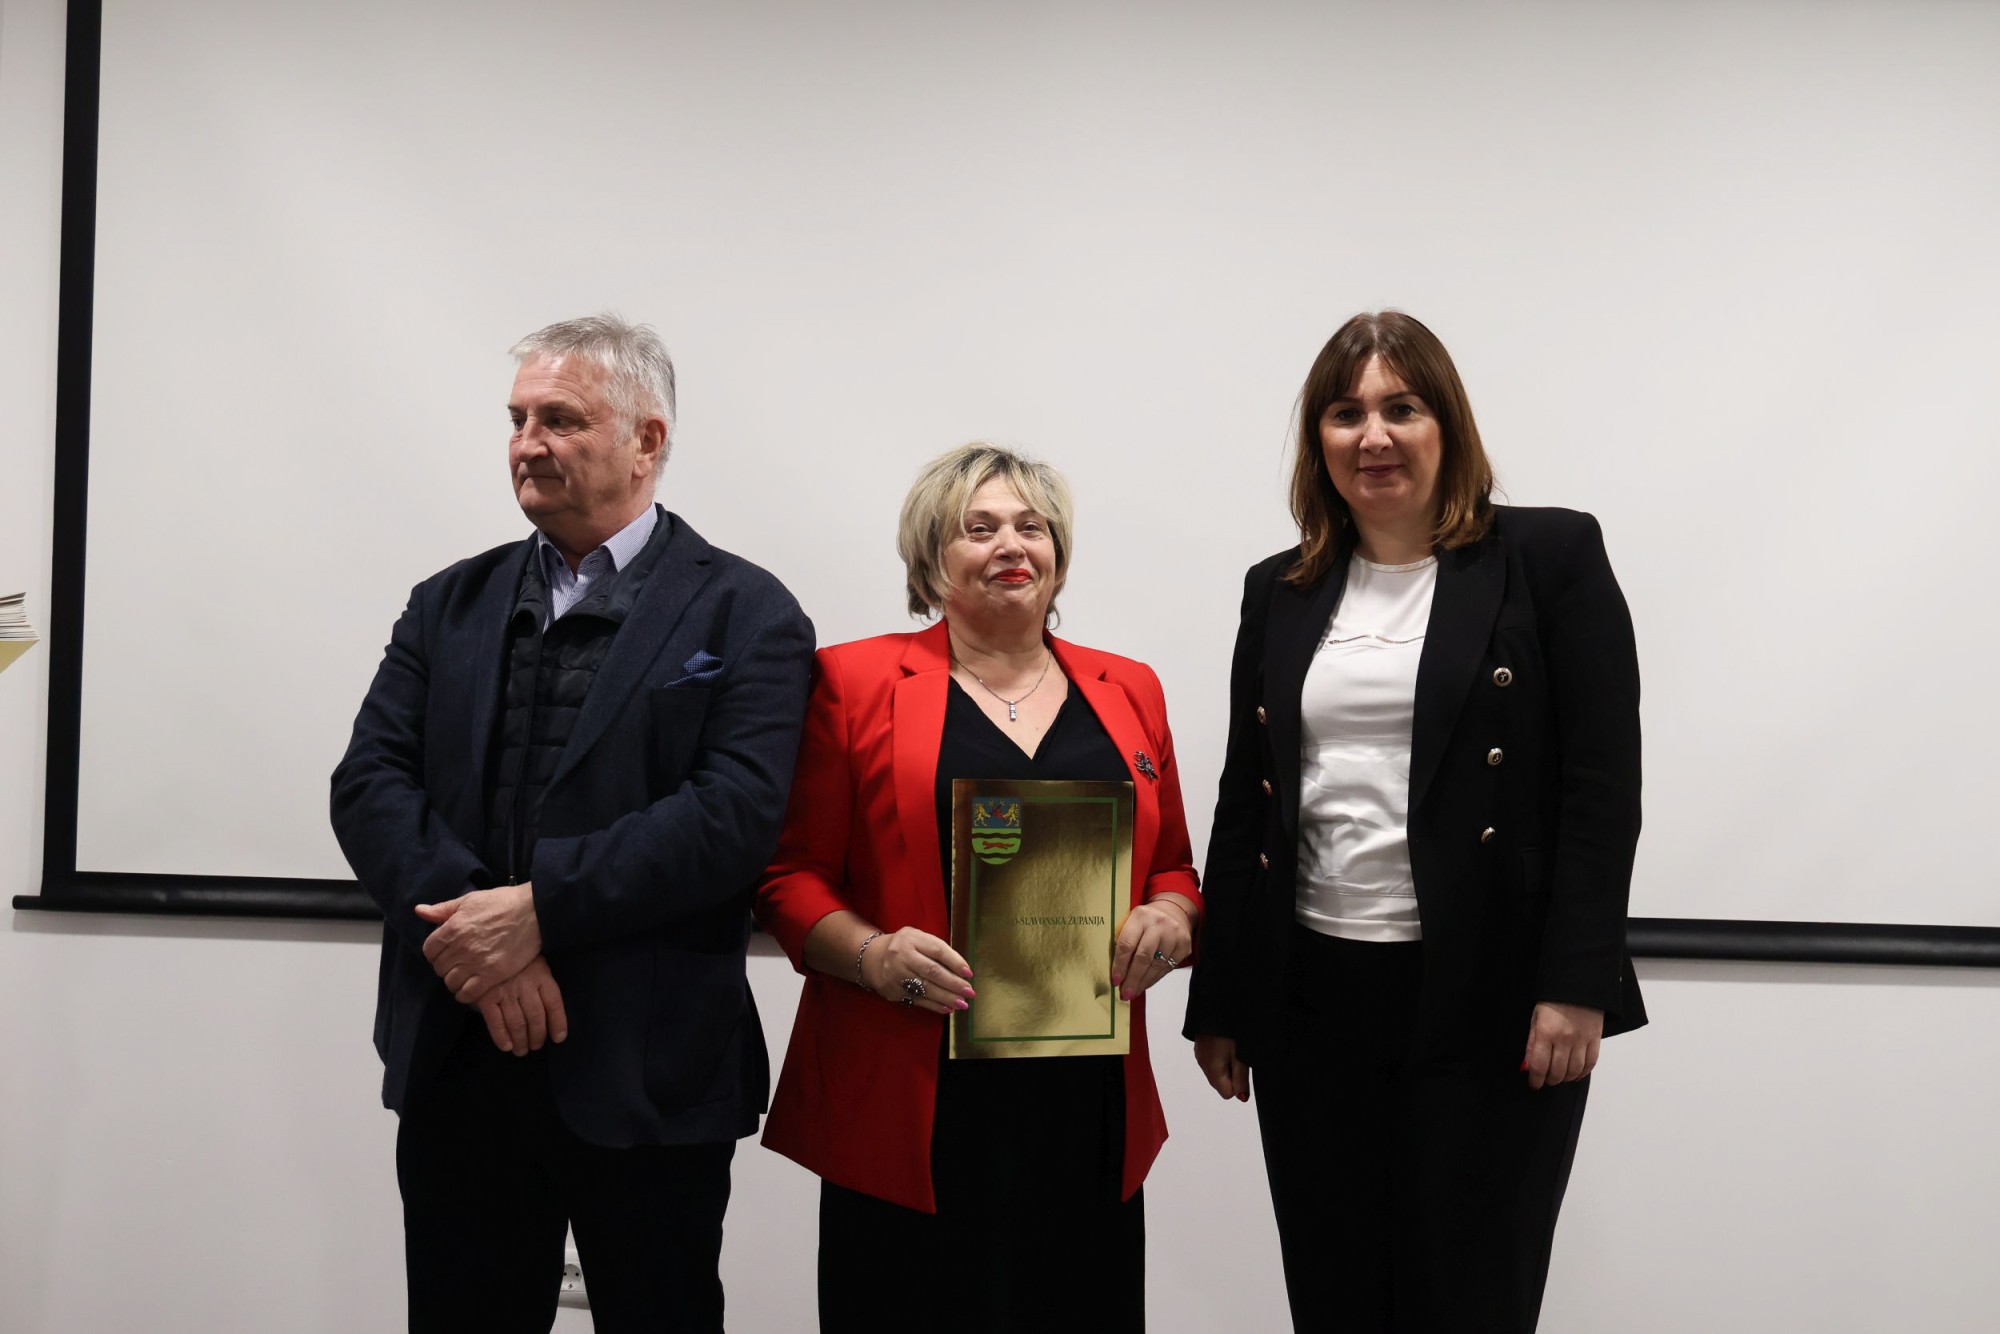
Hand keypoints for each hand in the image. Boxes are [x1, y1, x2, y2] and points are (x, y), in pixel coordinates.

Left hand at [416, 884, 541, 1004]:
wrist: (534, 911)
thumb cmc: (503, 902)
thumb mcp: (470, 900)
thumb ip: (443, 909)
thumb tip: (419, 910)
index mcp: (453, 927)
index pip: (429, 950)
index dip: (435, 953)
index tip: (445, 953)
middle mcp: (461, 947)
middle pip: (439, 968)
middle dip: (445, 967)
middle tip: (457, 965)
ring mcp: (477, 962)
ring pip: (451, 982)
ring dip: (455, 981)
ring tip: (464, 977)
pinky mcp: (493, 975)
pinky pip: (468, 993)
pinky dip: (465, 994)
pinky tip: (471, 988)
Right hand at [475, 956, 569, 1054]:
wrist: (487, 946)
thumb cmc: (517, 960)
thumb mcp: (536, 965)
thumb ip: (542, 985)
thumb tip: (550, 1015)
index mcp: (541, 975)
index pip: (554, 1003)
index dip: (558, 1023)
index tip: (558, 1038)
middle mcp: (525, 985)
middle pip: (536, 1017)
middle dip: (537, 1036)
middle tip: (536, 1046)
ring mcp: (505, 991)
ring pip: (517, 1022)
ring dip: (521, 1041)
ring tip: (522, 1050)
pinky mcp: (486, 997)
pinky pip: (495, 1021)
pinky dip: (501, 1037)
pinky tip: (507, 1046)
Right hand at [863, 927, 974, 1014]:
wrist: (871, 958)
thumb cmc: (903, 946)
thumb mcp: (917, 938)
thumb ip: (936, 949)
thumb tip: (961, 969)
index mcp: (911, 939)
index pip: (937, 950)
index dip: (955, 962)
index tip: (969, 973)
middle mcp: (902, 956)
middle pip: (932, 971)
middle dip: (953, 983)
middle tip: (969, 992)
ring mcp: (896, 975)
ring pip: (925, 988)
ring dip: (946, 998)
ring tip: (963, 1003)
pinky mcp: (893, 991)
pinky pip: (917, 1000)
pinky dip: (934, 1005)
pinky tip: (948, 1008)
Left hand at [1112, 896, 1193, 1001]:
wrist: (1173, 911)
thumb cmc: (1147, 921)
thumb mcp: (1133, 922)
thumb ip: (1124, 940)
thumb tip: (1116, 972)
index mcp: (1140, 916)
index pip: (1127, 944)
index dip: (1120, 965)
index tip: (1115, 981)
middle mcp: (1158, 924)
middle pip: (1143, 957)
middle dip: (1133, 979)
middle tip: (1125, 994)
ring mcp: (1174, 935)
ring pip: (1157, 965)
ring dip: (1143, 982)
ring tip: (1134, 992)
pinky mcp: (1184, 945)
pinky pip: (1167, 967)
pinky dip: (1155, 978)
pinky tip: (1146, 984)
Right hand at [1194, 1035, 1250, 1101]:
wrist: (1217, 1001)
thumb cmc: (1231, 1029)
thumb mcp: (1241, 1055)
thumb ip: (1241, 1079)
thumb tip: (1241, 1098)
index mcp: (1212, 1069)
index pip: (1226, 1093)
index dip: (1238, 1084)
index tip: (1244, 1068)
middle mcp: (1202, 1064)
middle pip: (1219, 1083)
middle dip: (1231, 1075)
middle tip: (1240, 1056)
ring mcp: (1199, 1054)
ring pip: (1216, 1071)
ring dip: (1226, 1065)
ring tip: (1233, 1047)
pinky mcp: (1200, 1045)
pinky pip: (1211, 1060)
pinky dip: (1220, 1056)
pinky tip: (1225, 1042)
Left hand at [1522, 1001, 1603, 1089]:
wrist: (1577, 985)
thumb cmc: (1552, 1001)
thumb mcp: (1535, 1019)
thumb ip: (1532, 1043)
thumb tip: (1529, 1065)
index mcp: (1546, 1033)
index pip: (1539, 1065)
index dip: (1536, 1079)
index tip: (1534, 1084)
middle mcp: (1564, 1039)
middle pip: (1557, 1071)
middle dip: (1550, 1080)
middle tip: (1546, 1080)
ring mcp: (1582, 1040)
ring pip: (1574, 1070)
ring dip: (1565, 1079)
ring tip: (1559, 1078)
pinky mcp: (1595, 1039)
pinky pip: (1591, 1063)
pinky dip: (1583, 1073)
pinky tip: (1576, 1074)